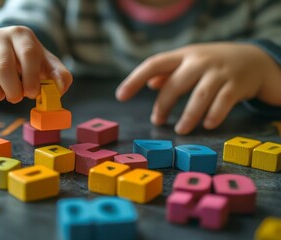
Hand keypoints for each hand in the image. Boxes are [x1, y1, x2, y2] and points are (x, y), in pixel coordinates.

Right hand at [0, 26, 71, 107]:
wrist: (7, 48)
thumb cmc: (30, 61)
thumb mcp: (48, 65)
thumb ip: (60, 76)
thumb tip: (60, 89)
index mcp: (23, 36)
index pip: (27, 55)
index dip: (30, 78)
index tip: (32, 94)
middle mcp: (0, 37)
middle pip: (2, 66)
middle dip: (11, 90)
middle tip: (16, 98)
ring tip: (2, 98)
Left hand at [116, 42, 280, 134]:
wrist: (253, 59)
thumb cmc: (211, 64)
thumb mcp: (189, 62)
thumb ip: (169, 72)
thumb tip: (149, 83)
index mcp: (182, 55)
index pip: (153, 64)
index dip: (134, 79)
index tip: (120, 96)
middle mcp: (199, 61)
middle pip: (175, 85)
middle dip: (163, 106)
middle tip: (157, 121)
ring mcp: (219, 73)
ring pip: (199, 96)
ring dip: (187, 116)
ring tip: (180, 130)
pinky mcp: (236, 85)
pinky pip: (223, 102)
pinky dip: (213, 116)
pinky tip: (206, 125)